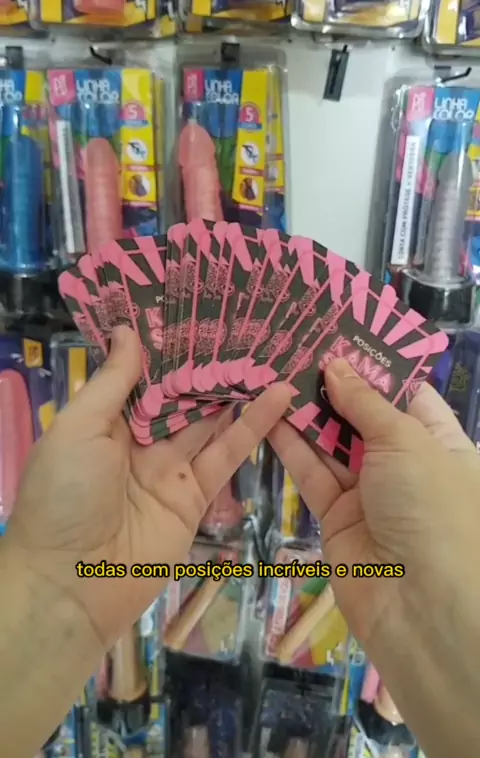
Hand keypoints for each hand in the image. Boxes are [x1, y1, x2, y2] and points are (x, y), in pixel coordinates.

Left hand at [5, 326, 290, 649]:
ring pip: (210, 419)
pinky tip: (277, 395)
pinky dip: (253, 426)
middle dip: (210, 363)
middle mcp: (140, 439)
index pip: (145, 373)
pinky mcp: (196, 495)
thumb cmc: (65, 494)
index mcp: (107, 420)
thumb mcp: (79, 427)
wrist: (71, 582)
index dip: (171, 346)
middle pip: (181, 394)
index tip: (201, 310)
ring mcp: (170, 468)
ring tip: (273, 349)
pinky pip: (226, 455)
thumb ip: (112, 381)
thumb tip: (128, 330)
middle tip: (248, 323)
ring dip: (238, 388)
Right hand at [269, 359, 479, 649]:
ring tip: (274, 371)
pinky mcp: (337, 517)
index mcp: (440, 442)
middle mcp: (406, 464)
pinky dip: (292, 446)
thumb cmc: (431, 507)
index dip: (373, 365)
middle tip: (294, 347)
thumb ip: (365, 402)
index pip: (406, 393)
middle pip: (365, 415)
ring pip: (334, 442)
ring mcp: (371, 492)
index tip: (337, 334)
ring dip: (307, 411)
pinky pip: (313, 473)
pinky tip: (269, 414)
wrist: (422, 607)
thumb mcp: (406, 441)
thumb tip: (335, 362)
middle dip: (333, 385)